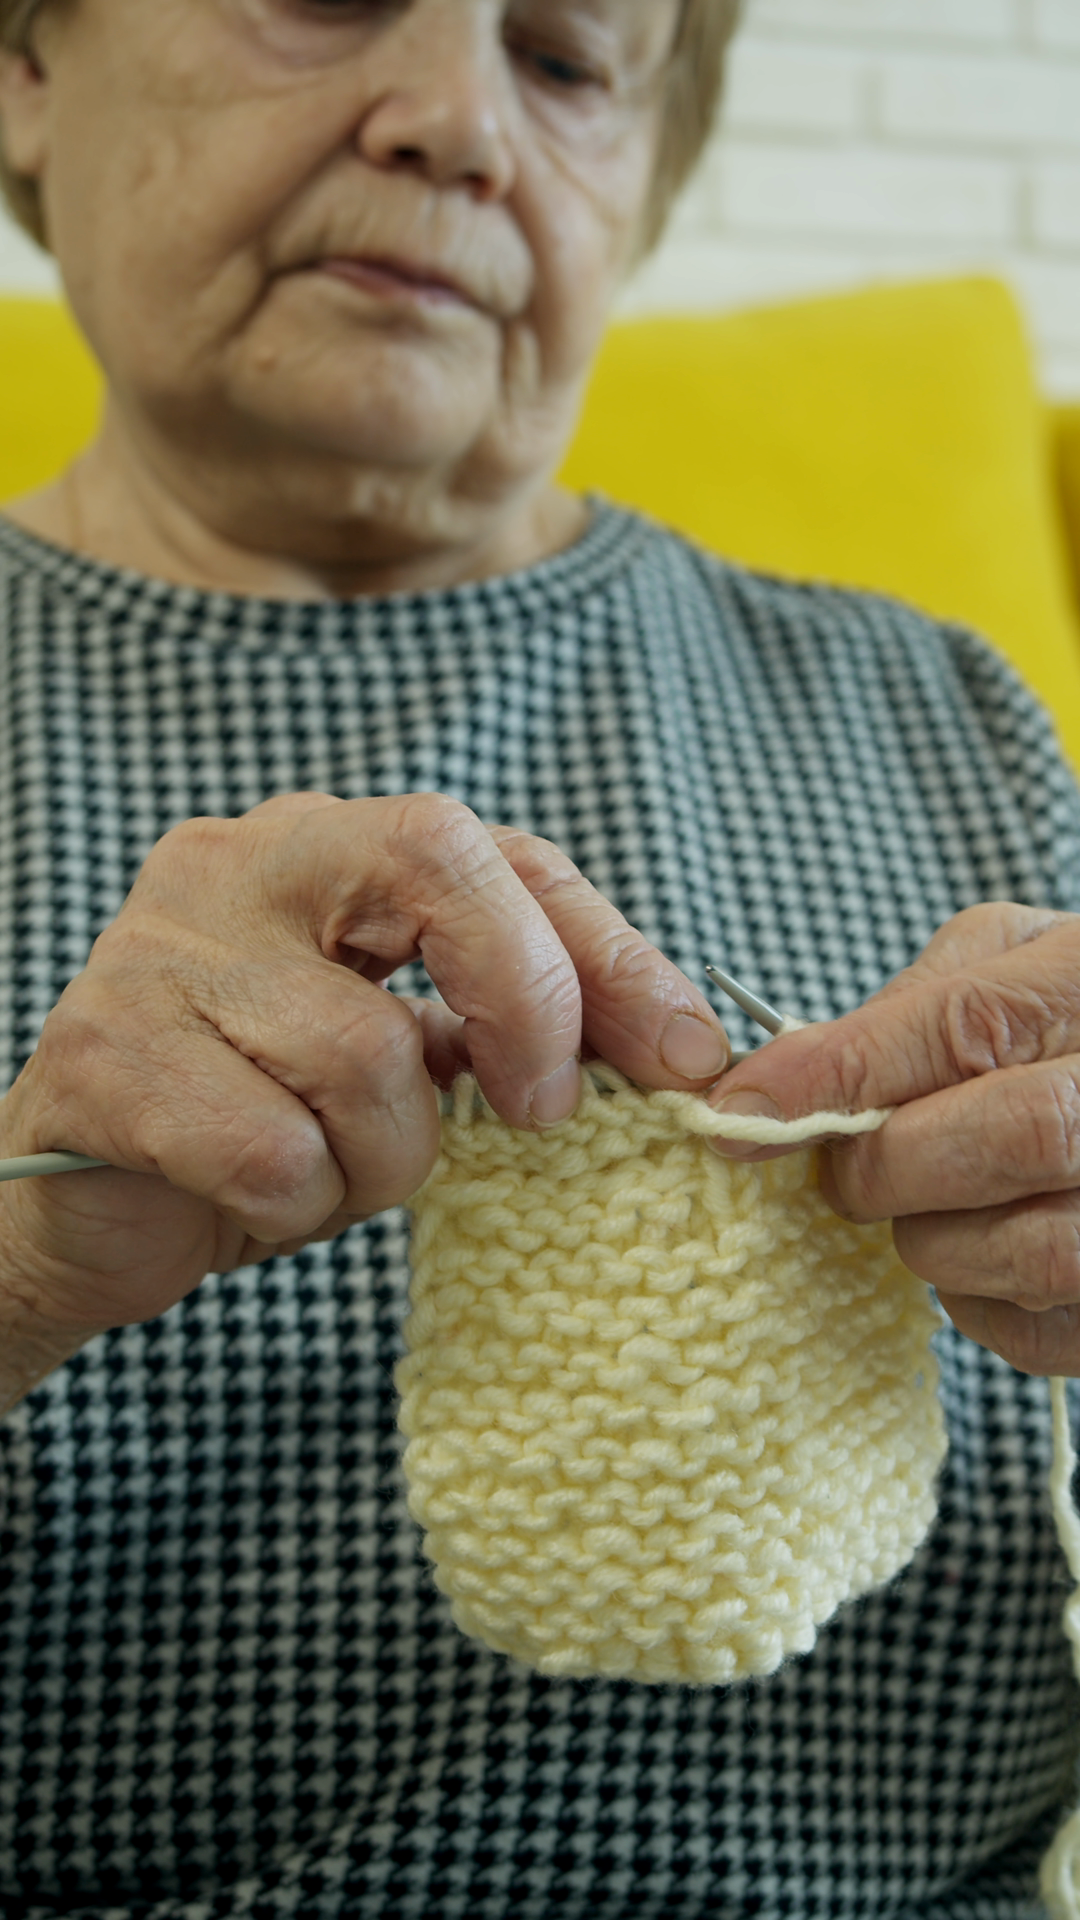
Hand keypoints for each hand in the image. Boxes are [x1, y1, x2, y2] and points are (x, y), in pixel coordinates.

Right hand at [0, 791, 729, 1356]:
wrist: (91, 1211)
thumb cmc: (268, 1126)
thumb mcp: (407, 1063)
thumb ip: (506, 1028)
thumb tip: (684, 1051)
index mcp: (322, 846)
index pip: (497, 851)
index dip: (608, 950)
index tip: (686, 1055)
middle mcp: (236, 862)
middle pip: (436, 861)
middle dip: (525, 1001)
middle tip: (541, 1112)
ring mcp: (159, 950)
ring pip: (366, 1053)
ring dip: (384, 1159)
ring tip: (330, 1172)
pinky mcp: (104, 1055)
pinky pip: (274, 1151)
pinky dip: (298, 1207)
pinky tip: (254, 1200)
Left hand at [707, 904, 1079, 1376]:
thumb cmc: (1066, 1014)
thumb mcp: (1008, 960)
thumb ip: (913, 1003)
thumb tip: (785, 1078)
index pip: (964, 1029)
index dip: (839, 1076)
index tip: (741, 1111)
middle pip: (1007, 1140)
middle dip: (888, 1166)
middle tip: (844, 1169)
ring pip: (1026, 1250)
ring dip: (934, 1238)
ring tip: (931, 1202)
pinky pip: (1037, 1329)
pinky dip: (977, 1301)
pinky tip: (982, 1251)